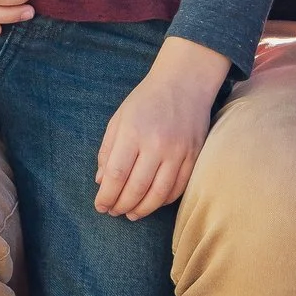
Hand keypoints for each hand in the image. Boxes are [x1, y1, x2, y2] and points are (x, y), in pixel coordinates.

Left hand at [96, 36, 229, 219]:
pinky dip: (163, 200)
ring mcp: (178, 151)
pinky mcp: (194, 155)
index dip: (106, 196)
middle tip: (114, 212)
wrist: (185, 82)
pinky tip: (152, 202)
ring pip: (159, 193)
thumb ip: (107, 151)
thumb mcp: (119, 119)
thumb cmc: (146, 100)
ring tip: (131, 214)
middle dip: (121, 206)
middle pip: (136, 188)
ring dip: (142, 209)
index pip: (116, 175)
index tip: (100, 206)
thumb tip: (101, 182)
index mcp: (133, 132)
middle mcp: (157, 143)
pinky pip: (179, 187)